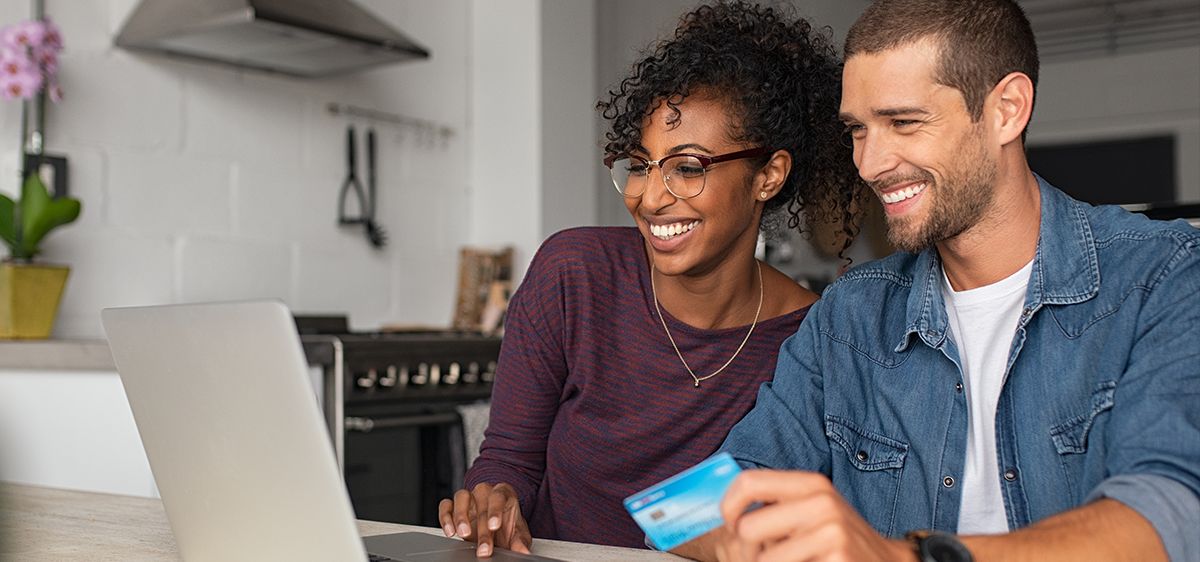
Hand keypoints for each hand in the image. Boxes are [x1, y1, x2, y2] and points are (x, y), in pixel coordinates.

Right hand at [437, 482, 531, 557]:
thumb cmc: (508, 526)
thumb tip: (523, 552)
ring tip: (463, 534)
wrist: (497, 527)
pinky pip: (446, 505)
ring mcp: (469, 497)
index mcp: (503, 493)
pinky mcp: (454, 505)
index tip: (495, 526)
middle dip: (482, 530)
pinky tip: (450, 531)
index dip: (495, 510)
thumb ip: (520, 542)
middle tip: (483, 549)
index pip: (499, 496)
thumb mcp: (518, 533)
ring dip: (461, 516)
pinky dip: (445, 517)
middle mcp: (485, 492)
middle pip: (481, 505)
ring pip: (461, 497)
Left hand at [719, 470, 913, 561]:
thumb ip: (777, 506)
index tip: (731, 526)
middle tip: (759, 559)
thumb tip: (724, 514)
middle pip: (748, 529)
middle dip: (746, 553)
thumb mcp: (813, 511)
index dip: (728, 507)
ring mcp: (831, 531)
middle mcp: (821, 502)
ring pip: (763, 560)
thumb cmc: (839, 539)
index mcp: (810, 484)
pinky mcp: (836, 557)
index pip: (748, 482)